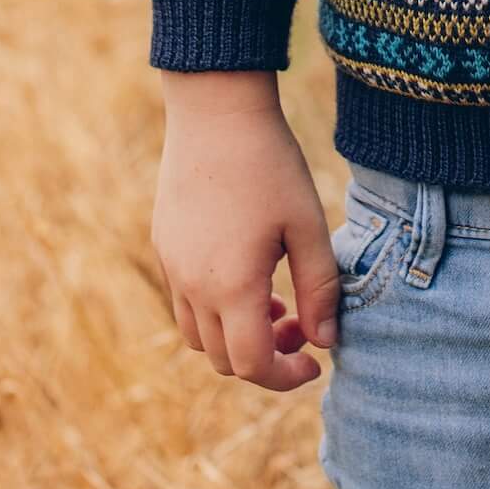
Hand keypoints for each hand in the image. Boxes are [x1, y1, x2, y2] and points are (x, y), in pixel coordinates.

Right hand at [152, 70, 339, 393]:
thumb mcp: (307, 224)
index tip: (316, 363)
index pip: (254, 365)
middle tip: (301, 324)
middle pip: (224, 360)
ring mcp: (172, 266)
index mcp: (232, 286)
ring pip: (198, 337)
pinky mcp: (164, 245)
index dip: (287, 377)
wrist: (216, 110)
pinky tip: (245, 273)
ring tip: (274, 301)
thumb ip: (320, 289)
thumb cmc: (270, 163)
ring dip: (236, 337)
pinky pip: (184, 302)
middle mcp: (192, 286)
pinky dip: (214, 310)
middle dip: (266, 358)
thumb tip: (325, 342)